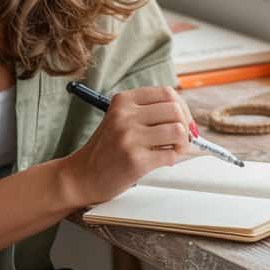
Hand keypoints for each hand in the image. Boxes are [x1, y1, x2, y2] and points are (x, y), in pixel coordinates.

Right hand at [62, 84, 195, 208]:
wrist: (82, 176)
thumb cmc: (106, 149)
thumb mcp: (120, 120)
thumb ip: (148, 113)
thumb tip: (187, 119)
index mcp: (123, 101)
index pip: (167, 93)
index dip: (182, 108)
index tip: (183, 121)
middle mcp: (125, 115)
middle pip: (175, 110)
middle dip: (186, 126)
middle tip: (181, 139)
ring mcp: (129, 137)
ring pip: (178, 131)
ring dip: (182, 144)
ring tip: (173, 150)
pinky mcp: (135, 160)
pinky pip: (170, 155)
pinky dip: (172, 159)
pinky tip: (161, 161)